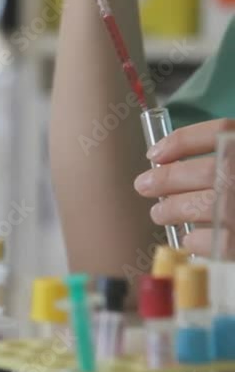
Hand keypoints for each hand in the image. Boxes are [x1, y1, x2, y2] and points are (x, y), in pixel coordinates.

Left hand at [133, 119, 234, 255]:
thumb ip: (227, 153)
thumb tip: (166, 158)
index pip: (221, 131)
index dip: (182, 140)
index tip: (155, 153)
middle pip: (204, 170)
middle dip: (166, 179)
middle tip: (144, 185)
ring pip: (201, 205)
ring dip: (172, 209)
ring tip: (160, 213)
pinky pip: (211, 240)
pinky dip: (194, 239)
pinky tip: (191, 238)